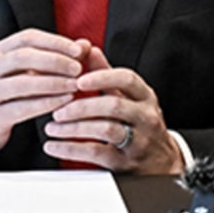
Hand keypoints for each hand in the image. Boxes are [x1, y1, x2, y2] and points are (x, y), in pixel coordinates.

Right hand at [0, 29, 86, 166]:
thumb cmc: (7, 93)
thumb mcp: (25, 71)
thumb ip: (54, 57)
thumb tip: (85, 45)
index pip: (28, 38)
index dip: (55, 42)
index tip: (79, 49)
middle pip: (23, 57)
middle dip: (54, 61)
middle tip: (78, 67)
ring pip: (23, 83)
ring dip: (53, 83)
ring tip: (75, 85)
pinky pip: (22, 108)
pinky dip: (46, 103)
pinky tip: (64, 101)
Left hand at [43, 45, 183, 172]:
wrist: (161, 162)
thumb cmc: (140, 124)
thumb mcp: (130, 97)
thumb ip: (107, 75)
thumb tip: (88, 49)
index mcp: (145, 96)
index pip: (127, 79)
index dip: (101, 77)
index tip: (78, 79)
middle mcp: (145, 116)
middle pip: (114, 106)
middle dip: (82, 106)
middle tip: (58, 109)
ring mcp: (138, 141)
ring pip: (105, 130)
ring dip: (74, 128)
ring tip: (52, 127)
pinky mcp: (125, 163)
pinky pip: (96, 153)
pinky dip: (71, 149)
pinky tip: (54, 145)